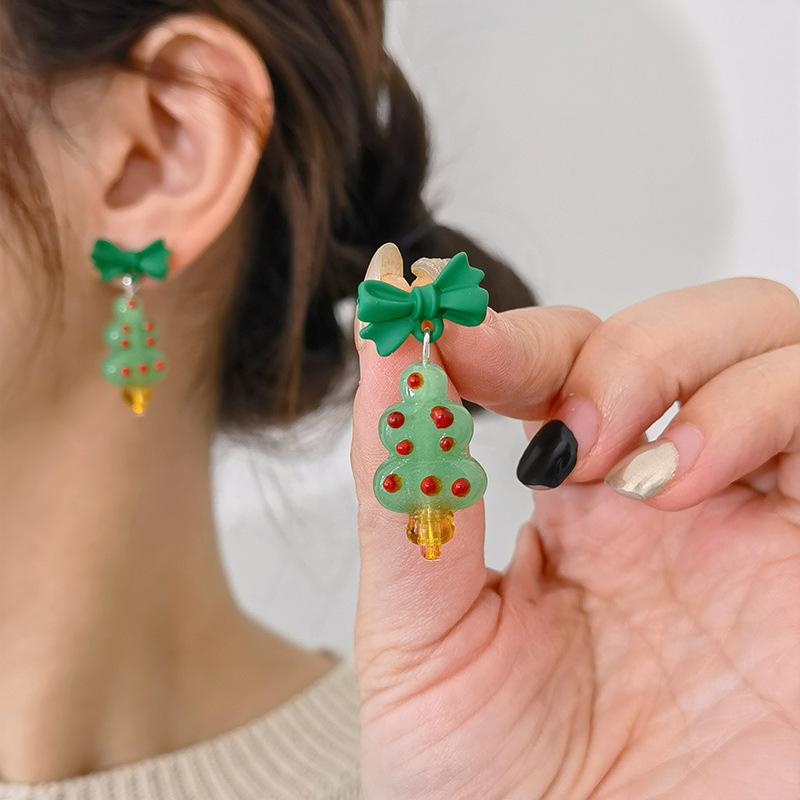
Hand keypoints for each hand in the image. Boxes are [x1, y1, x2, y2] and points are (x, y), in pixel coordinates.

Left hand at [351, 278, 799, 799]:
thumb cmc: (499, 790)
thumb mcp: (420, 633)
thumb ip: (403, 489)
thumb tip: (381, 350)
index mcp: (577, 505)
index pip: (562, 359)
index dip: (504, 330)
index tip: (433, 321)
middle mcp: (675, 495)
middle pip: (681, 330)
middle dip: (617, 346)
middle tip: (563, 427)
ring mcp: (759, 519)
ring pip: (772, 341)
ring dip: (691, 364)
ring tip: (626, 464)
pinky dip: (767, 406)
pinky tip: (691, 480)